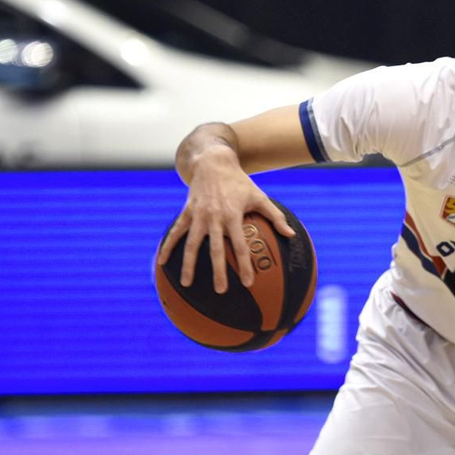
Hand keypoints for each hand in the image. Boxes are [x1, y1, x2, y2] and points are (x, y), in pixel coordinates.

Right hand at [157, 156, 294, 293]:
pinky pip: (176, 232)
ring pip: (192, 244)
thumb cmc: (240, 182)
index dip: (245, 264)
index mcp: (233, 216)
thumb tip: (292, 235)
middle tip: (220, 291)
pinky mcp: (186, 212)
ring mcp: (198, 215)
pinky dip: (168, 246)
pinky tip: (162, 262)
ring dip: (189, 265)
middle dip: (218, 271)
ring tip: (187, 284)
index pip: (240, 246)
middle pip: (216, 250)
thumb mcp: (259, 197)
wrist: (213, 162)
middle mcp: (214, 217)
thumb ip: (276, 216)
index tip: (248, 283)